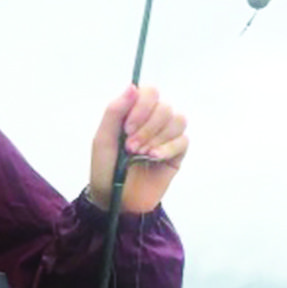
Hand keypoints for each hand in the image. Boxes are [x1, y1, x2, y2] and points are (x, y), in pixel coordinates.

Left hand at [87, 84, 188, 214]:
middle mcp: (153, 121)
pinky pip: (183, 140)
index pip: (150, 92)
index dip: (142, 107)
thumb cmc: (105, 169)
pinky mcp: (177, 154)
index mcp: (134, 113)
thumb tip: (133, 86)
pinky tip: (153, 158)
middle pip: (165, 107)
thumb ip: (115, 111)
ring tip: (141, 155)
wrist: (115, 200)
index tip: (127, 129)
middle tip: (130, 148)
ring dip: (157, 137)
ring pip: (177, 120)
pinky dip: (167, 148)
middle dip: (147, 128)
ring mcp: (166, 136)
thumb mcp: (103, 139)